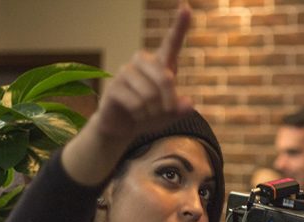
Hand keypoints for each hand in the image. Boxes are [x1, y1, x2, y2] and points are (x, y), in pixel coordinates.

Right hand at [91, 3, 193, 143]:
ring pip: (150, 95)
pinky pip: (136, 104)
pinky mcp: (114, 86)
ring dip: (153, 112)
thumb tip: (188, 104)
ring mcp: (126, 72)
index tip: (187, 7)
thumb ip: (181, 109)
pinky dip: (140, 116)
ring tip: (147, 113)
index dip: (180, 25)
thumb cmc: (150, 115)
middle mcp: (143, 62)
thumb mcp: (171, 115)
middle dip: (170, 102)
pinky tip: (135, 115)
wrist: (123, 127)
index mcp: (160, 63)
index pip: (172, 42)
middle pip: (165, 78)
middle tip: (168, 113)